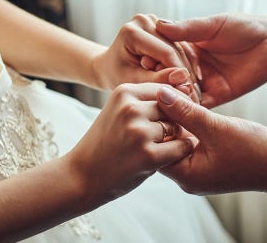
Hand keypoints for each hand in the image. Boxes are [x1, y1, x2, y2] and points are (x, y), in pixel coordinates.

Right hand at [66, 83, 197, 202]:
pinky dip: (179, 153)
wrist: (81, 176)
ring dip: (173, 139)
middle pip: (172, 109)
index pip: (164, 90)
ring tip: (152, 148)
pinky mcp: (148, 156)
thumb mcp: (119, 111)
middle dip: (171, 122)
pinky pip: (180, 148)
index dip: (171, 105)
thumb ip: (146, 101)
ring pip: (176, 128)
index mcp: (124, 92)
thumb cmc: (105, 143)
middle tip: (156, 138)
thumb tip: (185, 92)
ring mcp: (139, 132)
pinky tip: (164, 158)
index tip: (165, 119)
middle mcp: (131, 109)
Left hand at [91, 14, 191, 89]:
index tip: (190, 94)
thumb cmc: (116, 75)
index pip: (165, 53)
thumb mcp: (133, 81)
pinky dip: (185, 62)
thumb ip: (156, 80)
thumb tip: (183, 78)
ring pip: (180, 47)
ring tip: (195, 91)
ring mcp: (154, 20)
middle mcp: (144, 20)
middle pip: (174, 48)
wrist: (109, 64)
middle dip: (185, 73)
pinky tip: (191, 79)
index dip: (180, 75)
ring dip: (189, 68)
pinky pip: (179, 45)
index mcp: (132, 32)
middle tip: (196, 96)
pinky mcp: (162, 25)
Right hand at [153, 13, 266, 107]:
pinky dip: (190, 108)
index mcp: (187, 47)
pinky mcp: (217, 97)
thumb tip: (159, 25)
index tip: (142, 61)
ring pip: (182, 93)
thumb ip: (188, 29)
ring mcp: (204, 83)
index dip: (153, 59)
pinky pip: (200, 106)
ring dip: (173, 96)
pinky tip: (180, 109)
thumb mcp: (213, 25)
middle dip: (160, 81)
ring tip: (161, 99)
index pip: (163, 56)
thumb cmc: (245, 27)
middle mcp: (192, 67)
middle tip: (150, 85)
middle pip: (169, 77)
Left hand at [156, 86, 266, 195]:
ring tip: (176, 94)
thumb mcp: (216, 127)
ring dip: (177, 119)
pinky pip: (191, 141)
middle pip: (163, 144)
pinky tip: (190, 104)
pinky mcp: (209, 162)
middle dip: (163, 119)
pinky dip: (189, 125)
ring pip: (178, 140)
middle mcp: (188, 177)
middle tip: (162, 92)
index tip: (153, 97)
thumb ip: (186, 111)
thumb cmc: (256, 150)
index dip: (151, 122)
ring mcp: (199, 170)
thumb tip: (160, 94)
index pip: (153, 148)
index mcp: (185, 176)